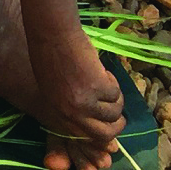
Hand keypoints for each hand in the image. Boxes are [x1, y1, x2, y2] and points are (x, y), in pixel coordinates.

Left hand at [28, 26, 125, 169]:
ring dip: (115, 98)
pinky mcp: (98, 88)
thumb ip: (70, 104)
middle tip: (119, 114)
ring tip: (103, 80)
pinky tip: (99, 70)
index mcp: (57, 111)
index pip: (83, 136)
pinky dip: (112, 81)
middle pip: (104, 134)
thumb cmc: (51, 54)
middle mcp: (70, 112)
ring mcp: (85, 102)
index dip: (100, 136)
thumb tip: (96, 120)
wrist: (52, 33)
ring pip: (114, 113)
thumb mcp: (55, 86)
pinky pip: (116, 94)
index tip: (111, 135)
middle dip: (116, 125)